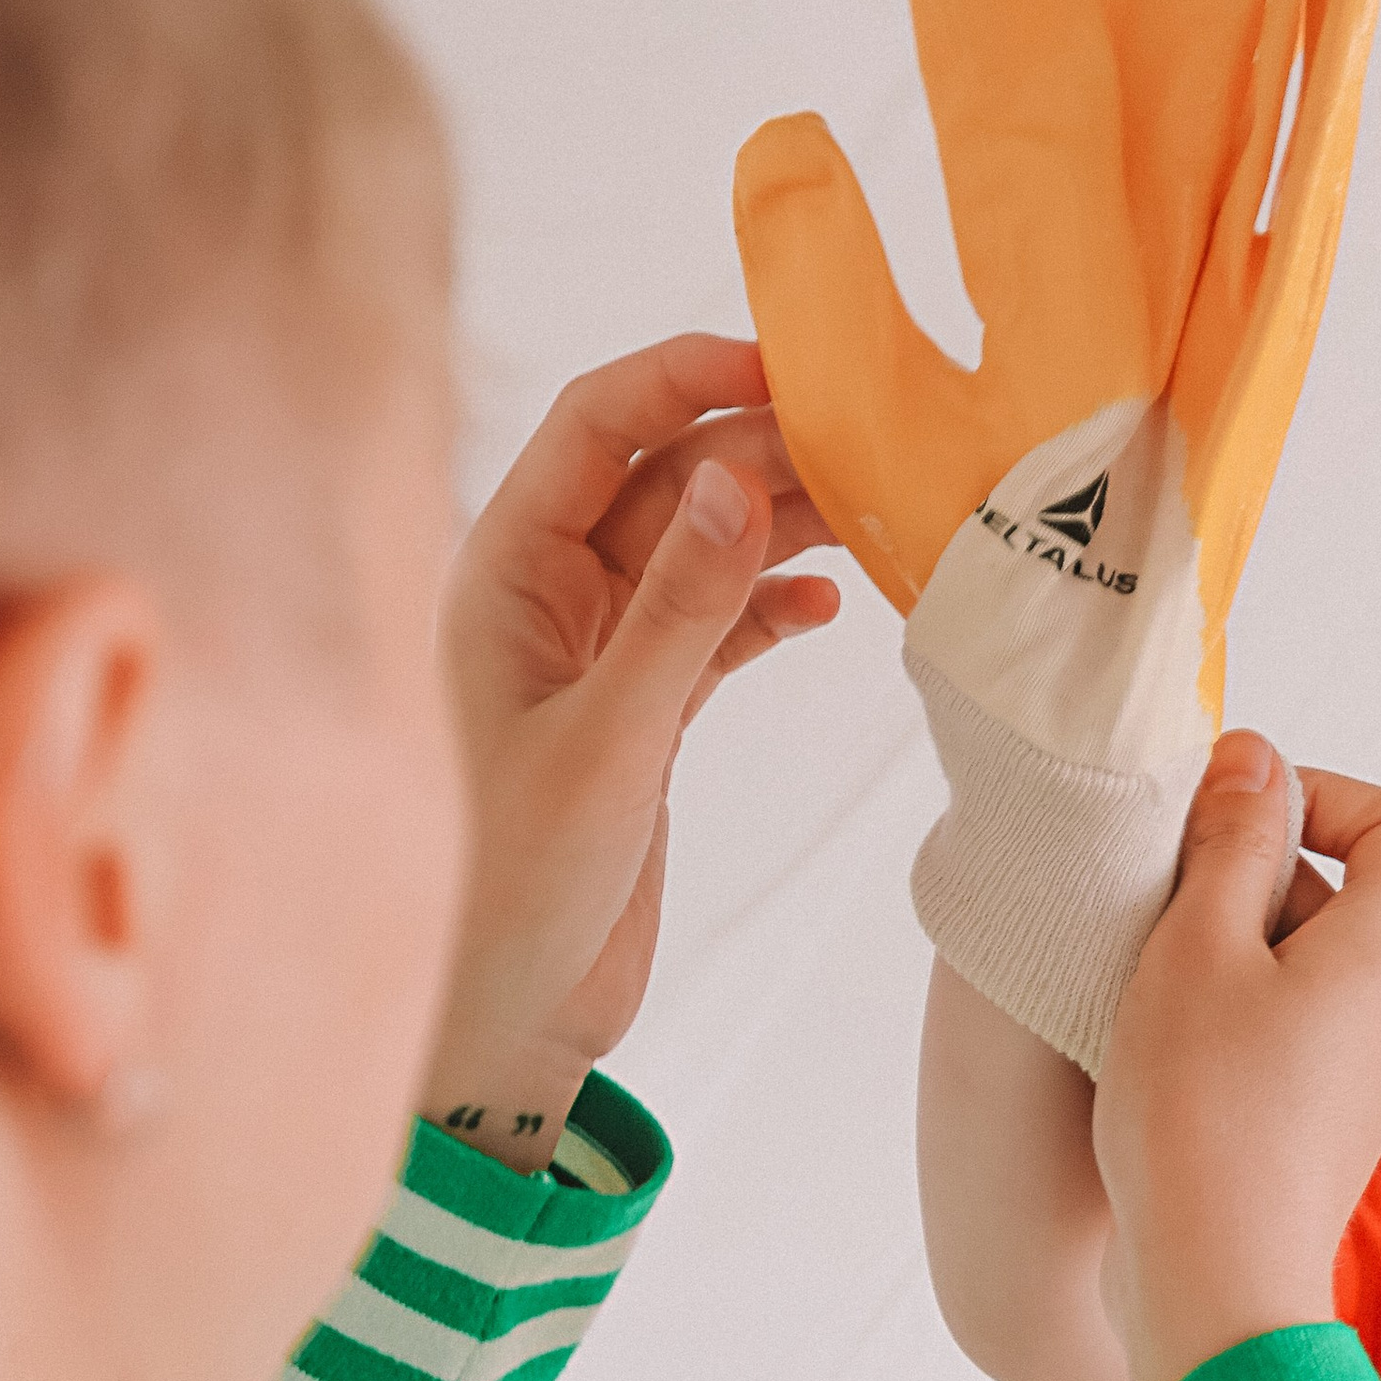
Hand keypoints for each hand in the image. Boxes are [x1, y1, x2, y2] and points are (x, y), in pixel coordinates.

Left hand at [424, 335, 839, 1164]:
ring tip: (876, 509)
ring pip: (703, 550)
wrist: (510, 1018)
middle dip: (759, 449)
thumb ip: (680, 612)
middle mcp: (548, 595)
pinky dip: (775, 608)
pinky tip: (838, 602)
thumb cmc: (516, 887)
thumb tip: (736, 478)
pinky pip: (718, 627)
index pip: (597, 428)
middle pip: (665, 478)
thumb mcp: (607, 742)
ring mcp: (600, 651)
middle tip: (869, 441)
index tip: (786, 362)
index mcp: (504, 573)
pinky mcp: (644, 712)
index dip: (685, 377)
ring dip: (782, 526)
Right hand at [1095, 732, 1380, 1380]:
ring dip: (1235, 948)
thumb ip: (1230, 843)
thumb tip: (1255, 759)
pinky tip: (1165, 1044)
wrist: (1215, 1282)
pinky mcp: (1324, 1125)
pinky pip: (1294, 1033)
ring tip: (1155, 975)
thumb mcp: (1196, 945)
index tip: (1233, 815)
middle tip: (1169, 894)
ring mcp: (1367, 1073)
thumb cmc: (1203, 1114)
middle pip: (1350, 893)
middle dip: (1257, 873)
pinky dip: (1236, 1014)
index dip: (1320, 794)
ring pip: (1313, 966)